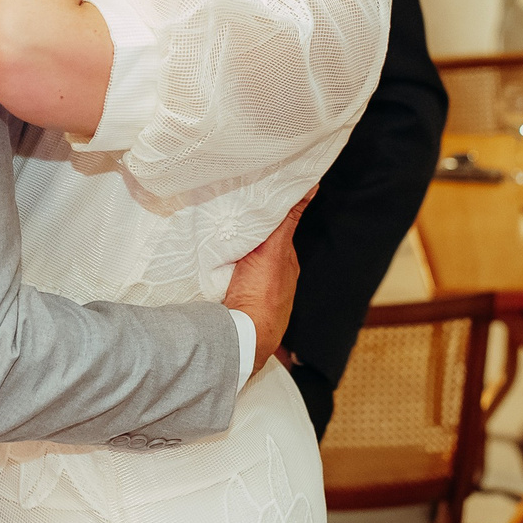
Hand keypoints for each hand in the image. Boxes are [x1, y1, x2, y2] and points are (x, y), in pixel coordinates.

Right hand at [222, 188, 315, 372]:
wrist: (243, 335)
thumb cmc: (263, 294)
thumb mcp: (275, 247)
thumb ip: (288, 218)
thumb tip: (311, 186)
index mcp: (285, 263)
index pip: (275, 232)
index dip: (264, 218)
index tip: (250, 202)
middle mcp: (273, 278)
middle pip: (259, 248)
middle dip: (247, 235)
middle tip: (227, 215)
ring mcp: (254, 292)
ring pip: (242, 263)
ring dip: (232, 253)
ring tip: (214, 235)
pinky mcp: (234, 301)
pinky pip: (227, 277)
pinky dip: (221, 268)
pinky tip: (210, 262)